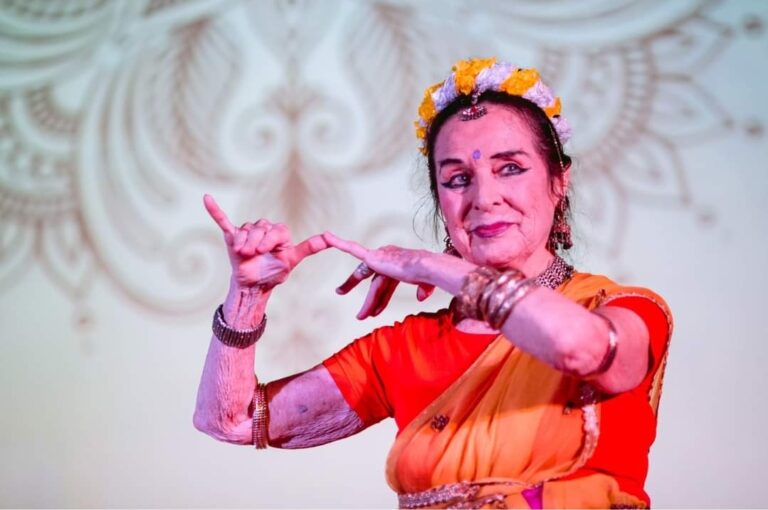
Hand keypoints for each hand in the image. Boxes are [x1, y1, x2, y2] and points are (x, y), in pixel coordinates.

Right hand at [204, 194, 327, 290]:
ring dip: (244, 243)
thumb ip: (309, 247)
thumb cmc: (273, 273)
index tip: (264, 252)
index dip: (269, 240)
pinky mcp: (232, 236)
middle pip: (260, 228)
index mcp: (279, 232)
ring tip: (244, 254)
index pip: (276, 229)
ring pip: (245, 230)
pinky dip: (215, 210)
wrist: (253, 286)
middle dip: (256, 244)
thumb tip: (330, 237)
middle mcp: (263, 228)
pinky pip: (223, 220)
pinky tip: (206, 198)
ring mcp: (247, 232)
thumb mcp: (292, 260)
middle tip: (253, 255)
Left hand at [323, 231, 439, 318]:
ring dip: (357, 292)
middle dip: (358, 289)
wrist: (424, 267)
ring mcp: (379, 257)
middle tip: (340, 292)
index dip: (379, 300)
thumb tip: (421, 298)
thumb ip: (423, 289)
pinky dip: (338, 242)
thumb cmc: (428, 273)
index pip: (384, 285)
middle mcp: (387, 259)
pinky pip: (352, 249)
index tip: (372, 311)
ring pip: (366, 281)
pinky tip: (326, 236)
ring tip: (348, 303)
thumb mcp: (426, 284)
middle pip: (371, 281)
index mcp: (397, 265)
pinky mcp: (372, 257)